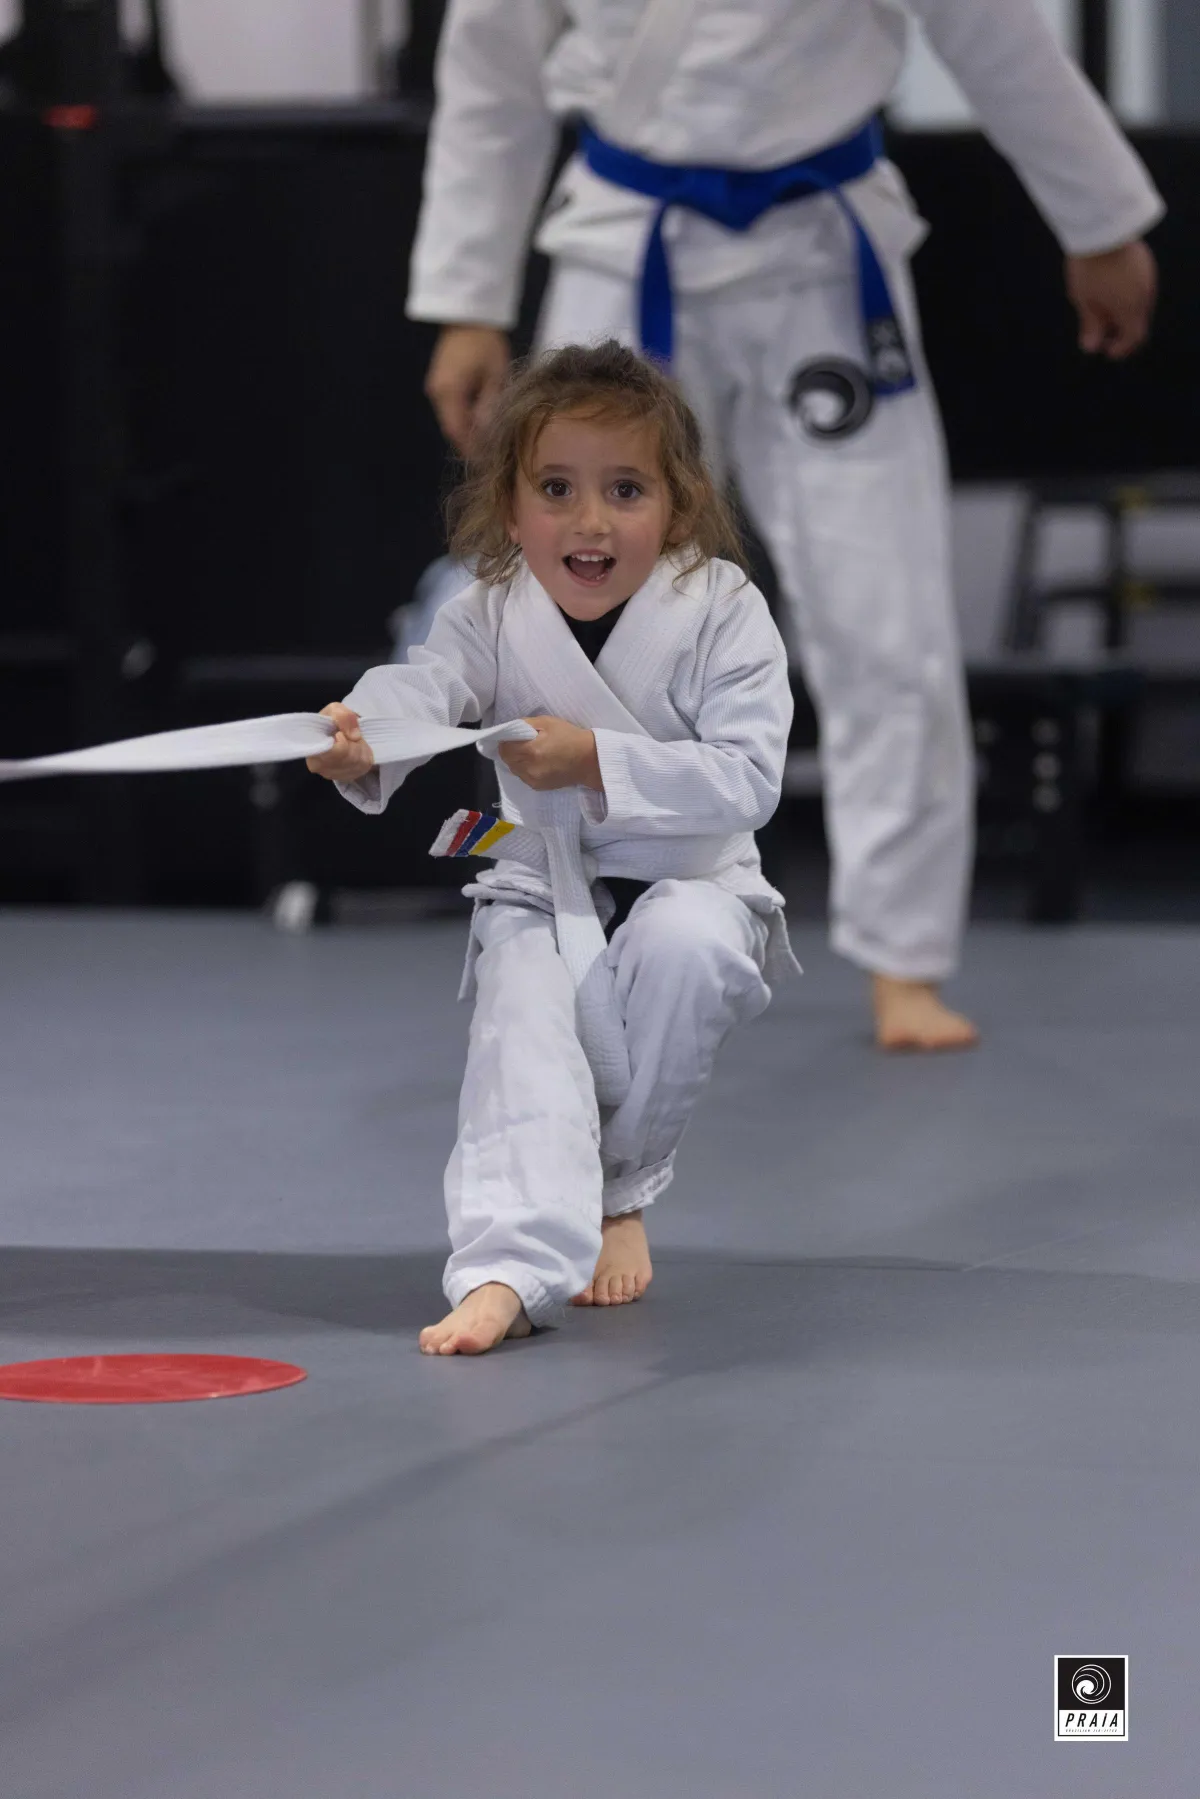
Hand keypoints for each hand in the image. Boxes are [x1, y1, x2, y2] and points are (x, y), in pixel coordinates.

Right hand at [306, 703, 374, 781]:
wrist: (337, 730)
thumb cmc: (332, 721)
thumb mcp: (335, 709)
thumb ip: (343, 716)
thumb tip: (354, 736)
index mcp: (312, 751)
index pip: (333, 753)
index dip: (342, 742)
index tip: (339, 734)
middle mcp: (320, 768)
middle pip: (349, 758)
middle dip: (353, 743)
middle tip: (347, 735)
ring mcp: (334, 775)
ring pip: (358, 762)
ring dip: (359, 747)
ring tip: (351, 740)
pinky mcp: (349, 777)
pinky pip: (364, 766)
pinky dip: (364, 754)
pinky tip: (355, 749)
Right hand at [425, 325, 510, 454]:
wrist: (468, 315)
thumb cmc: (486, 342)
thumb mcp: (495, 376)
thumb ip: (490, 407)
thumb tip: (489, 435)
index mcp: (449, 392)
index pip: (458, 431)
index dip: (472, 449)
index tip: (488, 462)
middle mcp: (436, 394)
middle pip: (452, 429)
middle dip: (470, 444)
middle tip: (491, 456)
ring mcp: (436, 389)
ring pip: (451, 420)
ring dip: (468, 432)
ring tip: (488, 442)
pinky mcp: (440, 384)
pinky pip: (451, 410)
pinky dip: (464, 419)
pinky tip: (480, 423)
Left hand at [498, 716, 602, 791]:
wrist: (589, 760)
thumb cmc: (569, 737)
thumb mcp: (547, 722)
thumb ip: (524, 724)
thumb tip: (509, 730)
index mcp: (531, 750)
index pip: (504, 748)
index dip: (506, 741)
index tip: (515, 737)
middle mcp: (529, 768)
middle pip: (507, 760)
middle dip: (512, 751)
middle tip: (525, 744)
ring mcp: (533, 780)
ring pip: (514, 769)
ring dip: (518, 761)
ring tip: (533, 754)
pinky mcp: (538, 787)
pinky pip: (523, 777)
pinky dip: (526, 769)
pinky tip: (539, 763)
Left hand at [1065, 239, 1156, 359]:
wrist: (1101, 224)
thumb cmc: (1088, 265)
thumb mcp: (1084, 299)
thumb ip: (1090, 324)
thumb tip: (1091, 348)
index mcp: (1131, 308)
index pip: (1134, 338)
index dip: (1121, 349)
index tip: (1106, 351)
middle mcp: (1146, 294)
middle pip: (1139, 322)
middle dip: (1121, 331)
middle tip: (1100, 333)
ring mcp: (1148, 276)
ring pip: (1140, 304)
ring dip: (1124, 313)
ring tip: (1100, 310)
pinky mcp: (1145, 262)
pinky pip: (1139, 287)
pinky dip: (1127, 297)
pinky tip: (1109, 290)